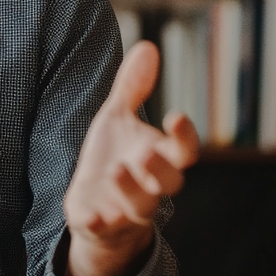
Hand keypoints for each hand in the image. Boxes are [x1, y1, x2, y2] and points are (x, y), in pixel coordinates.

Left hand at [62, 40, 198, 275]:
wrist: (96, 204)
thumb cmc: (114, 156)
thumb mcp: (116, 118)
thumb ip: (132, 87)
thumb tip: (147, 46)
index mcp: (157, 157)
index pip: (184, 152)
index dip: (184, 137)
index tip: (176, 115)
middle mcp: (148, 186)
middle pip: (170, 184)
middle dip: (160, 170)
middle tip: (145, 153)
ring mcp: (126, 209)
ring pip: (142, 208)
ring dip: (132, 192)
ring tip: (115, 170)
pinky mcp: (100, 224)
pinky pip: (103, 229)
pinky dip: (99, 223)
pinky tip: (91, 216)